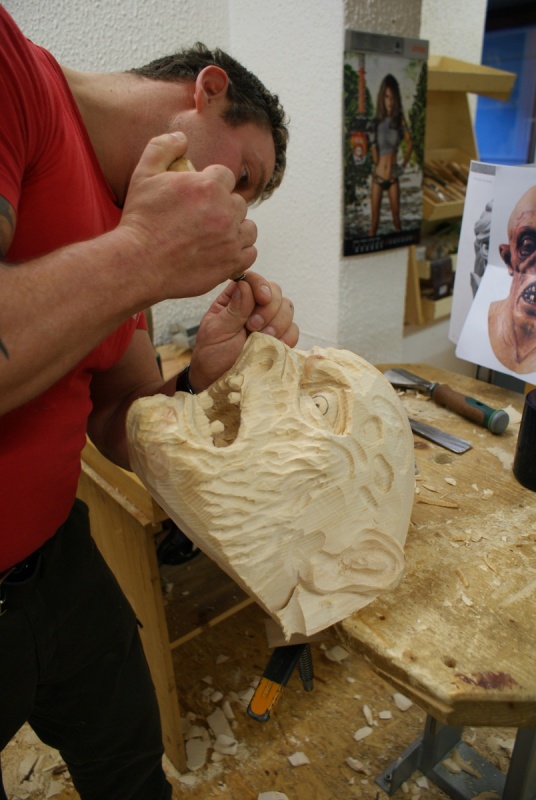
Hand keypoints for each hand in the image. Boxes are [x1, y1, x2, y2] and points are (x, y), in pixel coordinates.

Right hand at [118, 132, 257, 300]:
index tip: (199, 197)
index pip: (226, 176)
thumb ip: (163, 148)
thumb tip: (182, 138)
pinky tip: (223, 251)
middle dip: (223, 207)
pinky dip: (240, 252)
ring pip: (248, 228)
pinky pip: (250, 253)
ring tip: (216, 235)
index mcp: (208, 186)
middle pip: (238, 202)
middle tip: (203, 218)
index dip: (213, 184)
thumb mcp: (143, 174)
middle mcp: (224, 211)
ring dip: (235, 229)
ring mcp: (230, 239)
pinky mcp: (231, 263)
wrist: (138, 263)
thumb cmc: (140, 220)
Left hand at [188, 272, 298, 390]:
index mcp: (235, 298)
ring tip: (262, 338)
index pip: (252, 279)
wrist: (218, 381)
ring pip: (287, 308)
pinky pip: (293, 330)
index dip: (260, 285)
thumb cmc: (212, 355)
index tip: (261, 298)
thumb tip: (245, 285)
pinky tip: (272, 346)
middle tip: (253, 327)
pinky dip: (287, 336)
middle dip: (269, 309)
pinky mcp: (280, 339)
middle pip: (275, 291)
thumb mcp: (216, 331)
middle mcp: (254, 307)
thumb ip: (233, 309)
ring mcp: (269, 322)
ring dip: (278, 323)